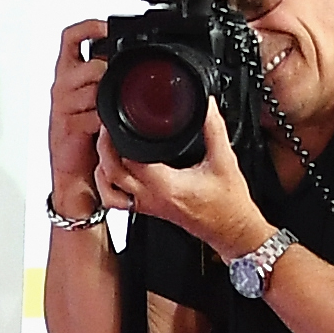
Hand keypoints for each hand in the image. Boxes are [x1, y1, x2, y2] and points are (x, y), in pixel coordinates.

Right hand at [47, 18, 106, 210]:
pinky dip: (105, 118)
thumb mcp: (95, 97)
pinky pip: (93, 113)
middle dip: (109, 73)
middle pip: (90, 63)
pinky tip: (108, 124)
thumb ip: (105, 76)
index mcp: (67, 73)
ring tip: (114, 108)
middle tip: (120, 84)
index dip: (90, 27)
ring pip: (93, 87)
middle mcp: (62, 85)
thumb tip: (128, 59)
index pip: (72, 37)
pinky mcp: (68, 125)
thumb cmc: (85, 133)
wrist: (74, 170)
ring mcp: (63, 105)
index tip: (107, 26)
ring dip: (109, 97)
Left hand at [95, 129, 267, 257]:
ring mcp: (147, 206)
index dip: (116, 140)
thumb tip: (206, 104)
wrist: (232, 229)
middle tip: (106, 130)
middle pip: (110, 175)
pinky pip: (118, 199)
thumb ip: (213, 128)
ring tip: (106, 149)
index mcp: (166, 186)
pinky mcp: (148, 209)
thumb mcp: (224, 159)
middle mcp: (151, 198)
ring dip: (102, 170)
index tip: (116, 122)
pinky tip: (114, 171)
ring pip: (108, 191)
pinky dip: (109, 185)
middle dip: (103, 150)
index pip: (128, 161)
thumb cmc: (229, 202)